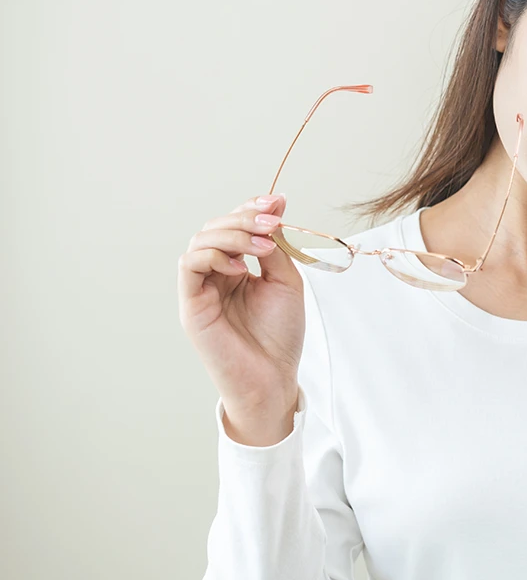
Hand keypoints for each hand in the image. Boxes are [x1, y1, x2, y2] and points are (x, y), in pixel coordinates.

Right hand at [177, 194, 304, 443]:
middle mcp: (215, 274)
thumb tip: (276, 204)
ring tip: (263, 246)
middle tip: (272, 223)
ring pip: (201, 240)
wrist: (272, 377)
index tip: (276, 202)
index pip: (235, 225)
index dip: (251, 207)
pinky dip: (213, 256)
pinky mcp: (190, 304)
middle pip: (216, 227)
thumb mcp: (286, 280)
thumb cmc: (280, 335)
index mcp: (237, 267)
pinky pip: (189, 265)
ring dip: (233, 234)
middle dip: (245, 218)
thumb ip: (276, 246)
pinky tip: (239, 268)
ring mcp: (200, 288)